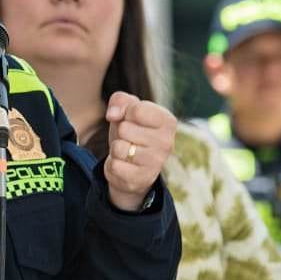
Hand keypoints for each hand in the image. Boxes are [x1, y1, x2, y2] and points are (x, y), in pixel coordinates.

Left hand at [103, 92, 176, 210]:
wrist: (131, 165)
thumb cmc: (131, 131)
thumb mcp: (126, 110)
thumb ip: (120, 100)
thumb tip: (112, 115)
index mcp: (168, 121)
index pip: (135, 109)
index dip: (125, 113)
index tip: (131, 120)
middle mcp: (167, 142)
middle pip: (125, 129)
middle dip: (120, 133)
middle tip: (129, 139)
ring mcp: (156, 163)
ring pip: (118, 147)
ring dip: (116, 149)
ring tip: (127, 151)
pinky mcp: (142, 179)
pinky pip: (114, 165)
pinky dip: (113, 164)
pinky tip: (124, 165)